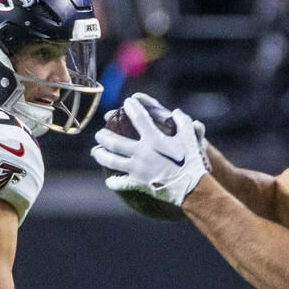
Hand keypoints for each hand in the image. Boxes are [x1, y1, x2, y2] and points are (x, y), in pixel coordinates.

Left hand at [91, 93, 207, 206]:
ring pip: (112, 162)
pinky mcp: (138, 184)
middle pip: (115, 142)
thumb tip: (175, 112)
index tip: (127, 102)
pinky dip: (114, 182)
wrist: (192, 187)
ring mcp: (137, 169)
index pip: (138, 117)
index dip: (132, 107)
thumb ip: (182, 121)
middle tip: (99, 133)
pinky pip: (121, 183)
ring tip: (96, 152)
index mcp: (154, 138)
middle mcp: (142, 153)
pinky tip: (109, 181)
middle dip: (103, 136)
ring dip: (101, 156)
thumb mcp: (190, 137)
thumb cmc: (192, 160)